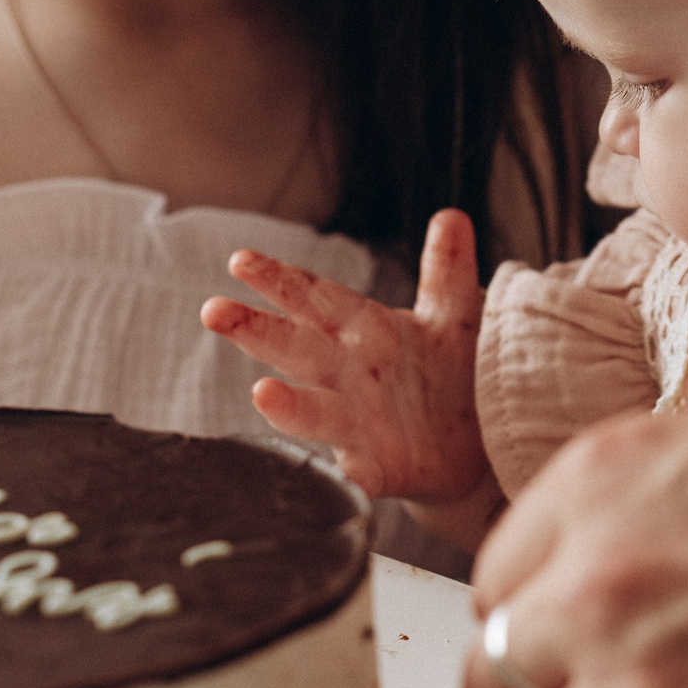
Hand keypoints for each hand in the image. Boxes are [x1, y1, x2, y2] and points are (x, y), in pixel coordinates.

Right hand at [201, 209, 487, 502]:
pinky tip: (350, 471)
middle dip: (256, 330)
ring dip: (289, 405)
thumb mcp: (455, 316)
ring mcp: (357, 423)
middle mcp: (347, 374)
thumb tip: (452, 217)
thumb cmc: (449, 373)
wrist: (475, 444)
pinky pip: (363, 471)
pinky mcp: (379, 467)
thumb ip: (446, 272)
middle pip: (296, 348)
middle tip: (213, 311)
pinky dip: (355, 471)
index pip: (312, 298)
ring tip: (262, 393)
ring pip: (316, 412)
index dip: (279, 279)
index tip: (240, 260)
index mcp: (361, 329)